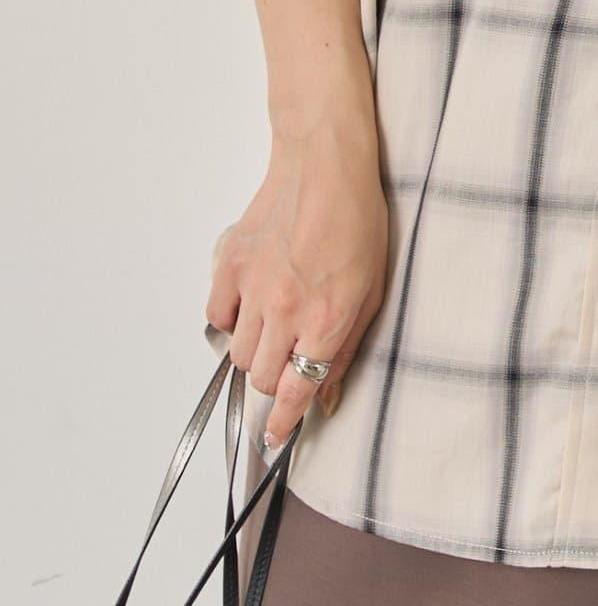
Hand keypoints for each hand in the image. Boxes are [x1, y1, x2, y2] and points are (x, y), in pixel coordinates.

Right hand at [207, 108, 387, 453]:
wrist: (325, 167)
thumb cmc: (358, 222)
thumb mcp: (372, 291)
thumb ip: (347, 347)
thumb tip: (327, 395)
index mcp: (327, 319)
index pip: (297, 391)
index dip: (284, 423)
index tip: (276, 438)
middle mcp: (286, 309)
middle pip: (263, 379)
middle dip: (276, 383)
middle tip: (288, 367)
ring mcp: (253, 288)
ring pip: (239, 354)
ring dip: (256, 354)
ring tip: (276, 329)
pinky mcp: (229, 265)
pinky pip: (217, 317)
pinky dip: (230, 322)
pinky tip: (251, 306)